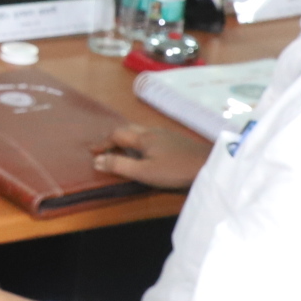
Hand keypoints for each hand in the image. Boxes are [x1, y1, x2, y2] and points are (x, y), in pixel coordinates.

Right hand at [90, 123, 206, 190]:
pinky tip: (146, 151)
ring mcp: (165, 134)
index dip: (103, 143)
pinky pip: (150, 135)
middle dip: (114, 137)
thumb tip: (97, 160)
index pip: (117, 135)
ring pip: (140, 131)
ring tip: (122, 149)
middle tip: (105, 149)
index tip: (93, 152)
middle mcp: (152, 131)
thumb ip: (120, 166)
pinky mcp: (175, 140)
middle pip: (128, 128)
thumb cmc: (175, 170)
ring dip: (127, 137)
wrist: (207, 164)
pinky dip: (139, 140)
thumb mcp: (144, 172)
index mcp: (143, 137)